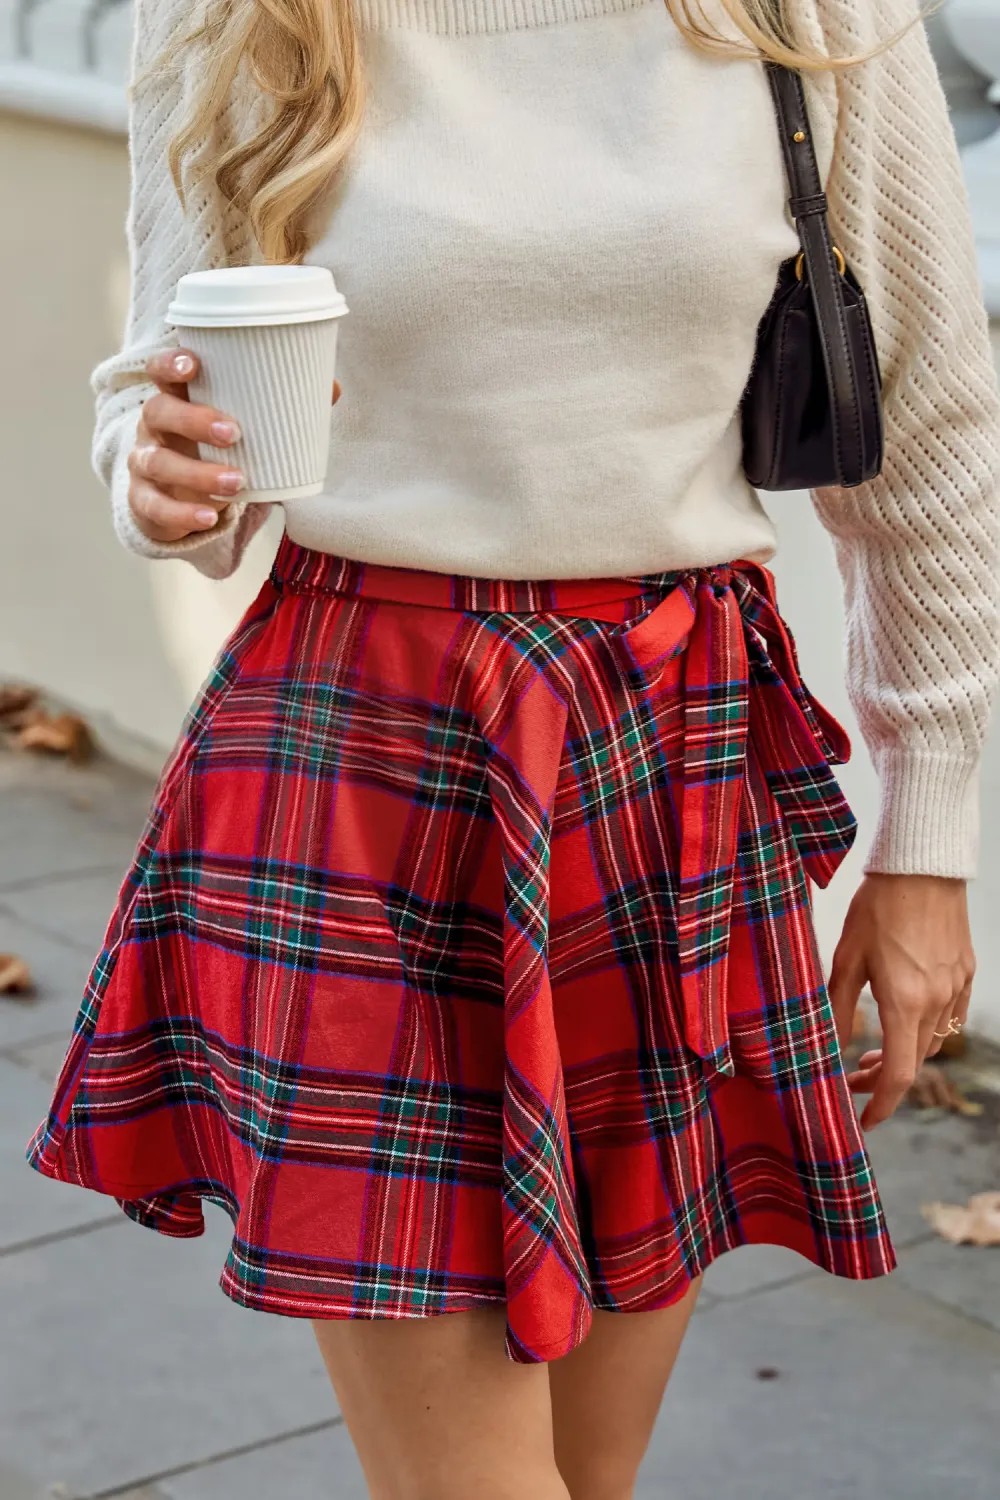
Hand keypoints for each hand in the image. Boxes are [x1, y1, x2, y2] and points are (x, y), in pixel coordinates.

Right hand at [128, 349, 341, 542]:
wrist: (183, 500)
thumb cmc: (216, 450)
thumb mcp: (242, 428)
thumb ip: (281, 408)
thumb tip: (332, 387)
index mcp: (176, 399)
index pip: (161, 371)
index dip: (170, 364)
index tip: (193, 364)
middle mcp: (153, 427)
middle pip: (158, 411)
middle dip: (194, 420)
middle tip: (235, 433)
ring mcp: (145, 463)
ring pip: (158, 462)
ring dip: (198, 472)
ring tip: (237, 482)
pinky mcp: (144, 500)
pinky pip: (156, 506)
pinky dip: (183, 513)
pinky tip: (211, 516)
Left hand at [828, 874, 973, 1129]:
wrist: (922, 866)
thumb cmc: (877, 907)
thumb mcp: (846, 958)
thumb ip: (837, 1007)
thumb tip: (824, 1047)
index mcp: (904, 1002)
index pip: (899, 1076)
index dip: (881, 1105)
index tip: (863, 1118)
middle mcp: (936, 1002)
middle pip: (915, 1062)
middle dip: (884, 1079)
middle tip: (855, 1075)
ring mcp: (956, 988)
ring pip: (933, 1042)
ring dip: (906, 1053)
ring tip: (876, 1048)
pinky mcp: (965, 972)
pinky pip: (948, 1016)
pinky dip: (925, 1028)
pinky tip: (905, 1014)